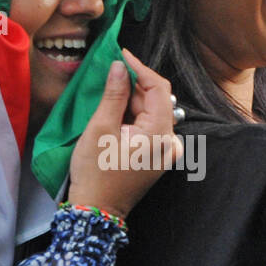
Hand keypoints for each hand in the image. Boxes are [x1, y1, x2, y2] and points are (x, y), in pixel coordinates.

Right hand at [67, 49, 180, 219]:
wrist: (96, 211)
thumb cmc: (95, 173)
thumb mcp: (100, 129)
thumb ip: (114, 95)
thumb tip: (120, 66)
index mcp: (161, 134)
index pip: (158, 88)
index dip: (140, 68)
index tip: (121, 54)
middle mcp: (171, 143)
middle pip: (156, 101)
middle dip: (133, 85)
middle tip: (109, 73)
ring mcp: (166, 152)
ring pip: (152, 113)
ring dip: (131, 101)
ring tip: (108, 95)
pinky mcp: (157, 157)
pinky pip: (149, 128)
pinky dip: (134, 117)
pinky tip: (115, 114)